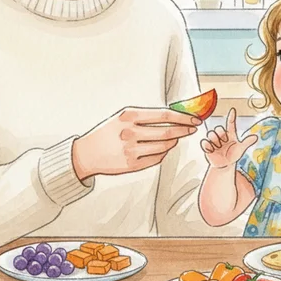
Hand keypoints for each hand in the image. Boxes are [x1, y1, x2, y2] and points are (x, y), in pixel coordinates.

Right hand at [72, 107, 201, 179]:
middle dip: (184, 130)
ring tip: (175, 138)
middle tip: (192, 129)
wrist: (86, 153)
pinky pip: (157, 158)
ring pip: (164, 146)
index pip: (164, 115)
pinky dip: (163, 152)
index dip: (183, 117)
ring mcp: (131, 150)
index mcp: (129, 116)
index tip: (194, 119)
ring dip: (174, 142)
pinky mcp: (132, 165)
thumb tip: (175, 116)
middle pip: (168, 132)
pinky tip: (163, 148)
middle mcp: (130, 132)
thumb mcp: (123, 117)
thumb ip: (146, 116)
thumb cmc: (108, 132)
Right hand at [200, 108, 257, 168]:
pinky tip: (212, 150)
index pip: (230, 123)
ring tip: (218, 147)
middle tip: (224, 143)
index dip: (232, 117)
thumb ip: (246, 142)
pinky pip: (204, 142)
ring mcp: (213, 140)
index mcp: (230, 134)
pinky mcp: (207, 146)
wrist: (225, 165)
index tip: (233, 110)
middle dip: (221, 135)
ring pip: (210, 133)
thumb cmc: (233, 155)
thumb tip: (255, 137)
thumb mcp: (240, 149)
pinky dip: (208, 146)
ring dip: (215, 141)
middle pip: (218, 128)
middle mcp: (221, 135)